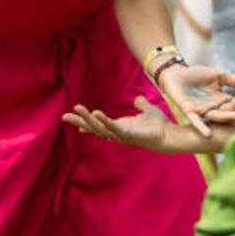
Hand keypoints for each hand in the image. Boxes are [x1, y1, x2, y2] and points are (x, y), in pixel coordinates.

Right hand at [63, 97, 181, 149]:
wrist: (170, 135)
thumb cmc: (159, 126)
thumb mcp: (147, 111)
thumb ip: (141, 105)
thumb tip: (137, 99)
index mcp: (119, 126)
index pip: (98, 124)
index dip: (85, 121)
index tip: (71, 118)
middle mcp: (118, 132)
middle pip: (94, 127)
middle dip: (79, 121)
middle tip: (64, 116)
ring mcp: (122, 135)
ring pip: (100, 128)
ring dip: (88, 119)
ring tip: (77, 109)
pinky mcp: (129, 136)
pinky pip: (114, 129)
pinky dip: (104, 122)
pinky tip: (96, 113)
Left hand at [162, 64, 234, 133]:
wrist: (176, 73)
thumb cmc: (198, 75)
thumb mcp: (220, 76)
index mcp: (223, 101)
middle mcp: (215, 109)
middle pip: (230, 111)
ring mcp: (203, 112)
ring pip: (217, 117)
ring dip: (227, 118)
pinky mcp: (190, 113)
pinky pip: (197, 122)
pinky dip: (202, 128)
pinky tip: (209, 135)